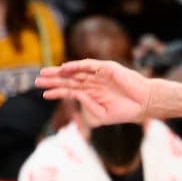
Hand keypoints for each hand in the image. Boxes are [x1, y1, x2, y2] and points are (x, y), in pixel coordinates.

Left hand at [36, 59, 154, 124]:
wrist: (144, 103)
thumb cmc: (126, 111)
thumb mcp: (102, 115)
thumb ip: (88, 105)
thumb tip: (74, 95)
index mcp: (92, 94)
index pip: (70, 92)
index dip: (57, 92)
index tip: (44, 94)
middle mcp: (93, 83)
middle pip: (69, 80)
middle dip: (53, 80)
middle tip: (37, 80)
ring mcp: (99, 75)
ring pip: (75, 71)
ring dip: (59, 72)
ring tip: (44, 73)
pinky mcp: (106, 68)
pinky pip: (88, 65)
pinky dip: (76, 65)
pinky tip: (64, 68)